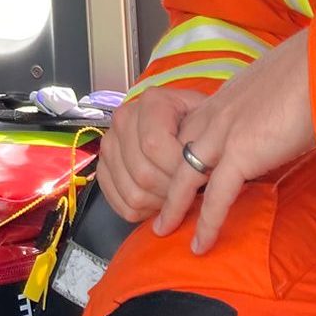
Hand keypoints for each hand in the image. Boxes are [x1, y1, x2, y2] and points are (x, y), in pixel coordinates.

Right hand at [95, 86, 206, 221]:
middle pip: (143, 173)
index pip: (153, 145)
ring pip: (133, 193)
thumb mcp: (211, 121)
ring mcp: (110, 146)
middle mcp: (123, 119)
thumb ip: (204, 140)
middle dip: (172, 192)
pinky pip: (120, 205)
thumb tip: (202, 170)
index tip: (199, 177)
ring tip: (177, 197)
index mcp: (151, 102)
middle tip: (191, 192)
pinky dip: (144, 212)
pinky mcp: (104, 169)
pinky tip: (160, 202)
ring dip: (160, 205)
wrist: (184, 124)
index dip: (178, 169)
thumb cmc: (200, 124)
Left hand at [153, 30, 315, 253]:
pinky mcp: (242, 152)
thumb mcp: (277, 87)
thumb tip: (277, 120)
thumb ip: (266, 106)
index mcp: (225, 97)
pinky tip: (201, 243)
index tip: (175, 173)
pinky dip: (207, 223)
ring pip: (184, 176)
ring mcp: (225, 132)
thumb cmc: (313, 73)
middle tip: (155, 204)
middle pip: (176, 152)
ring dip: (173, 206)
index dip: (180, 154)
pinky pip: (217, 196)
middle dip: (164, 181)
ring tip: (163, 229)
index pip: (189, 129)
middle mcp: (217, 113)